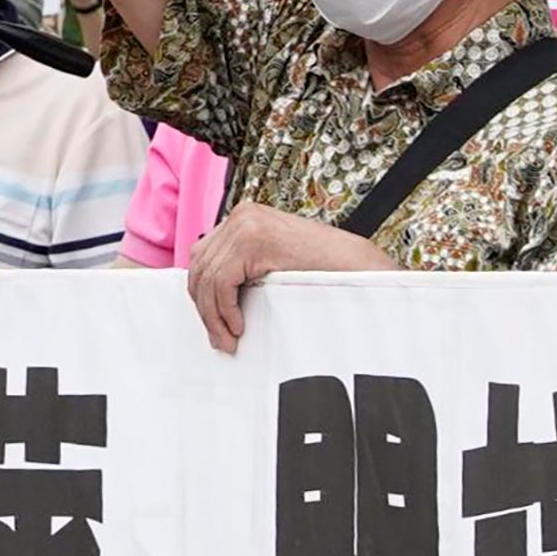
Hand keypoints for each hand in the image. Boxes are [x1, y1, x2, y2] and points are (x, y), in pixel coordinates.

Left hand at [184, 200, 386, 352]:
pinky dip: (225, 310)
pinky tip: (238, 326)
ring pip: (208, 278)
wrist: (356, 266)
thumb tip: (214, 295)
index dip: (202, 293)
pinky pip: (222, 282)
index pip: (203, 256)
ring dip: (214, 315)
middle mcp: (242, 215)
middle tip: (218, 337)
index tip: (213, 321)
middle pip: (200, 266)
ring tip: (228, 339)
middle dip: (205, 307)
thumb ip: (246, 266)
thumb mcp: (274, 262)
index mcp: (245, 217)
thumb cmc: (323, 269)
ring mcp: (245, 225)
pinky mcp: (252, 242)